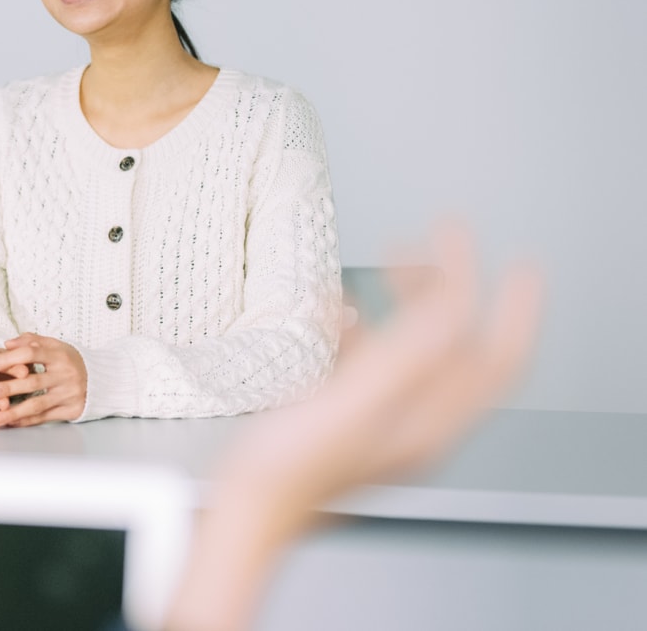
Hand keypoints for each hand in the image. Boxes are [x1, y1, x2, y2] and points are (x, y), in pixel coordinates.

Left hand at [0, 334, 87, 427]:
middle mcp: (66, 375)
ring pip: (37, 404)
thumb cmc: (71, 361)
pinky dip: (27, 421)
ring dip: (14, 412)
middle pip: (33, 382)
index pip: (31, 354)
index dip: (9, 359)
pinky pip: (45, 417)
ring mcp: (69, 394)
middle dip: (8, 388)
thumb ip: (31, 341)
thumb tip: (7, 343)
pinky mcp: (71, 410)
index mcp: (60, 355)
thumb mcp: (57, 345)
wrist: (103, 380)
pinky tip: (12, 423)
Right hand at [161, 221, 542, 630]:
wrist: (244, 513)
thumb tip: (452, 305)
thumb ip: (403, 356)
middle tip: (435, 242)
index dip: (511, 309)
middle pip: (456, 348)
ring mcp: (381, 422)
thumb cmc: (287, 472)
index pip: (493, 360)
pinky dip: (368, 327)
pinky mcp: (346, 419)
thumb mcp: (351, 404)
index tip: (511, 262)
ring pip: (417, 351)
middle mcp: (414, 424)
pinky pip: (373, 362)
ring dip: (411, 302)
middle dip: (452, 290)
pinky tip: (344, 311)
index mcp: (428, 424)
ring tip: (395, 260)